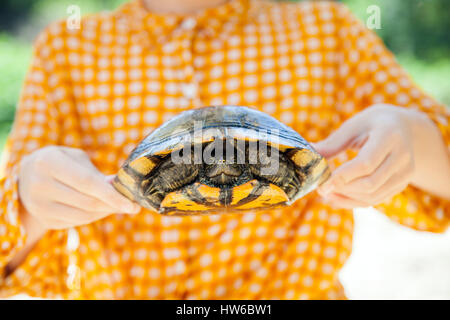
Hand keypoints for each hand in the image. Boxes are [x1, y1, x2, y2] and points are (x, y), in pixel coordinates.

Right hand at [18, 146, 140, 233]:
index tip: (133, 205)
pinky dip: (94, 217)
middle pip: (88, 202)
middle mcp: (40, 185)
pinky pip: (77, 222)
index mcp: (48, 162)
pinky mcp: (44, 220)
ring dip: (106, 212)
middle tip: (132, 206)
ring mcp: (39, 206)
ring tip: (116, 204)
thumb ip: (96, 174)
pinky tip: (100, 209)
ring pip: (84, 216)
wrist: (27, 176)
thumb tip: (119, 187)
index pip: (87, 183)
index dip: (112, 195)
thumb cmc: (60, 162)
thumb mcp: (75, 159)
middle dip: (114, 205)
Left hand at [314, 104, 449, 208]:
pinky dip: (355, 202)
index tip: (322, 183)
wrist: (404, 127)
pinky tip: (337, 198)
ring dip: (346, 199)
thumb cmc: (373, 124)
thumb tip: (309, 152)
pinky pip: (377, 199)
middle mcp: (402, 156)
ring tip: (326, 194)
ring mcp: (405, 173)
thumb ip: (333, 143)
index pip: (366, 163)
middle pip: (370, 183)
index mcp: (389, 136)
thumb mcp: (353, 125)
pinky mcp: (402, 184)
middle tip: (320, 189)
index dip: (343, 176)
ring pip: (373, 195)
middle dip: (342, 189)